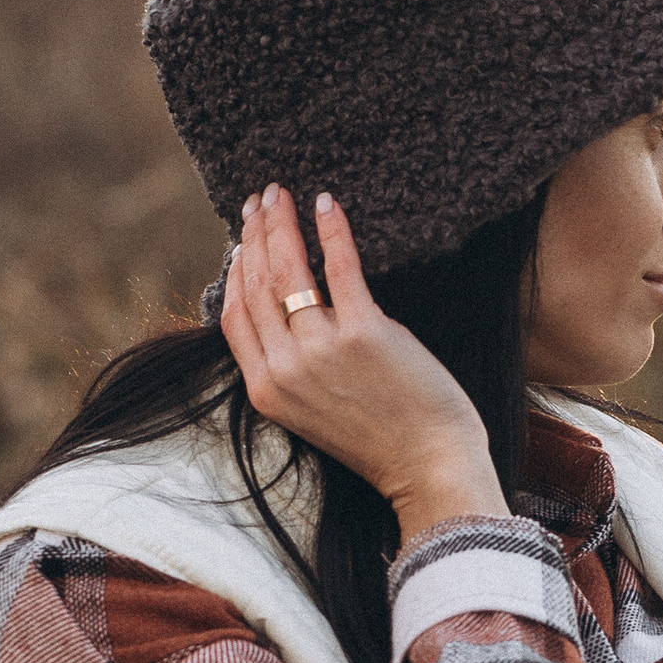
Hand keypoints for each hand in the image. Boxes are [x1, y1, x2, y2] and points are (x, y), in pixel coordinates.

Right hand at [220, 186, 506, 539]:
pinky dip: (331, 231)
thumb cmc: (381, 440)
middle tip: (259, 200)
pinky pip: (340, 268)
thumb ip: (293, 371)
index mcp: (267, 391)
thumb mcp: (314, 413)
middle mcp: (286, 369)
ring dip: (281, 224)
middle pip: (257, 285)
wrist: (428, 468)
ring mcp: (322, 350)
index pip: (234, 316)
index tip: (242, 242)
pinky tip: (326, 204)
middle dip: (255, 234)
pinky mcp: (364, 333)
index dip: (236, 272)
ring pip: (288, 271)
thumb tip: (287, 318)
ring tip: (282, 194)